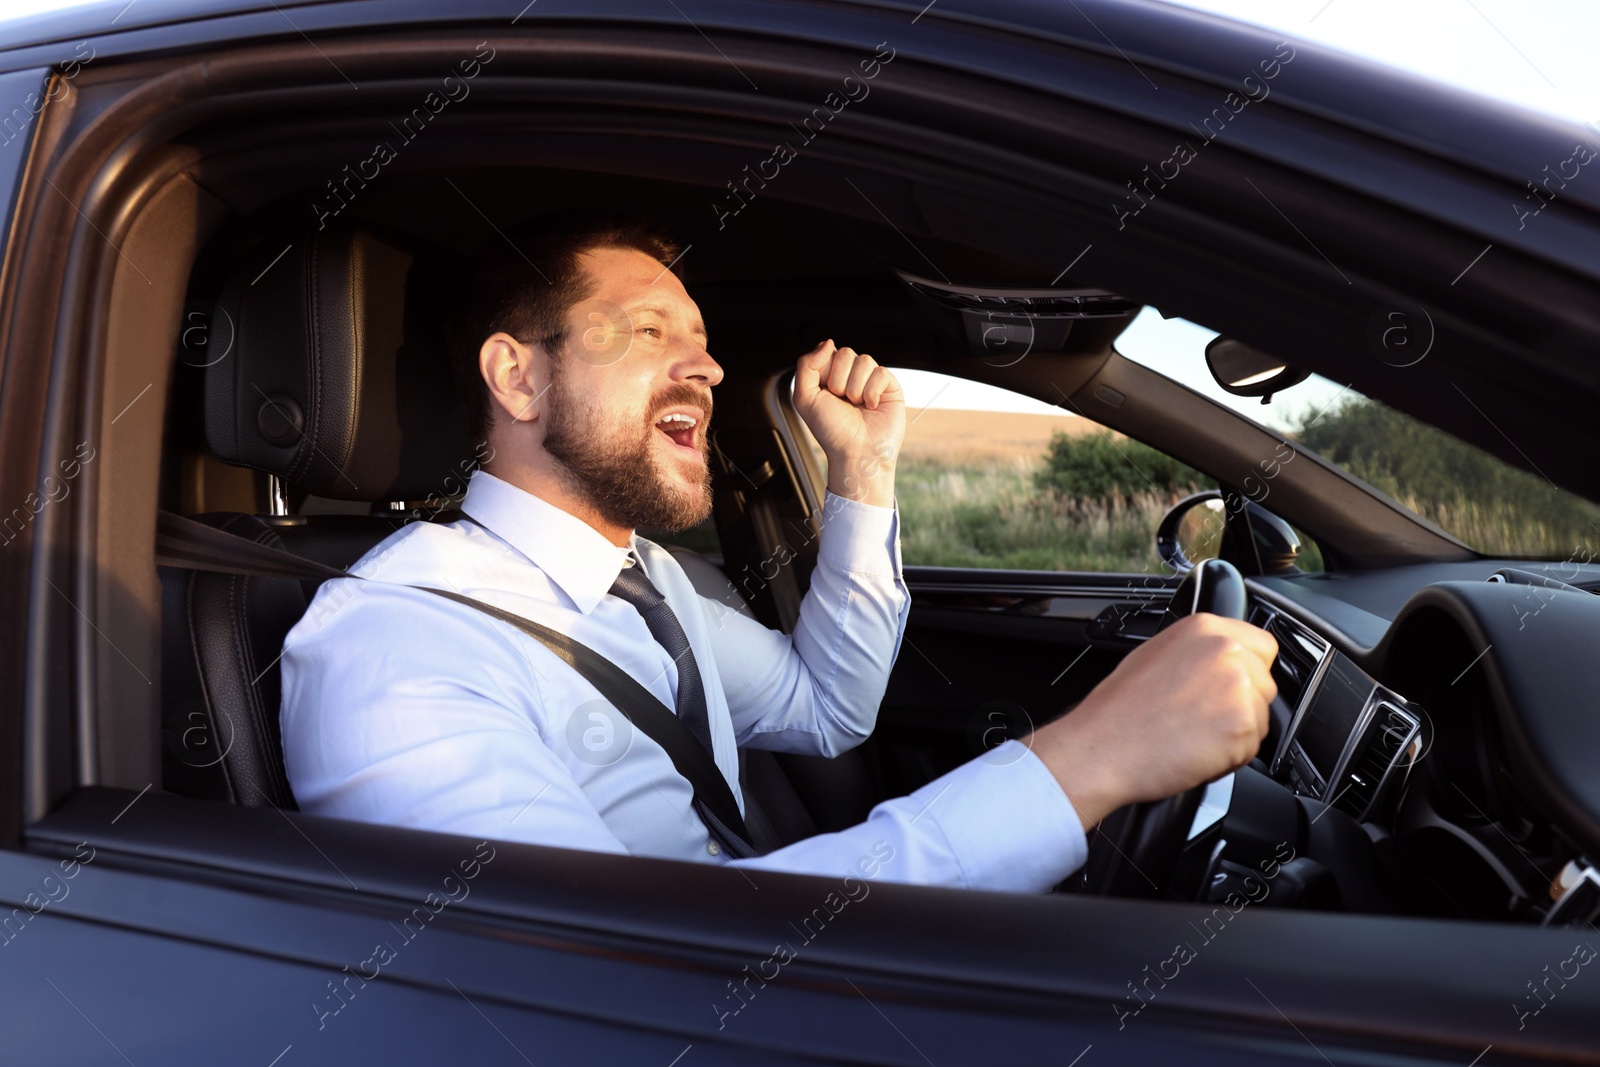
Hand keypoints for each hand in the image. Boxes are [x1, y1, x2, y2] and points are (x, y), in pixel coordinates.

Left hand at [792, 340, 904, 507]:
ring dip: (856, 388)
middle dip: (840, 380)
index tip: (826, 392)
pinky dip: (873, 391)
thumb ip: (806, 366)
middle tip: (842, 401)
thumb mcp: (804, 398)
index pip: (829, 352)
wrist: (856, 453)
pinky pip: (881, 372)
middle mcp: (850, 377)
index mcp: (830, 377)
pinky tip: (872, 406)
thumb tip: (828, 342)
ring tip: (857, 406)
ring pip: (864, 361)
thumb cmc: (831, 431)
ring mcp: (871, 381)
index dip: (825, 371)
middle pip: (846, 353)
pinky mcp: (890, 387)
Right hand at [1026, 613, 1277, 830]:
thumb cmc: (1117, 712)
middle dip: (1242, 705)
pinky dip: (1230, 758)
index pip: (1261, 645)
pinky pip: (1252, 747)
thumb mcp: (1156, 656)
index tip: (1228, 689)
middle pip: (1264, 683)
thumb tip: (1222, 661)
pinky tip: (1195, 752)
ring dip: (1236, 733)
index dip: (1246, 671)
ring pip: (1261, 717)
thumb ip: (1198, 652)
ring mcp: (1237, 686)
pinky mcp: (1242, 725)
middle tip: (1200, 719)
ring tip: (1192, 736)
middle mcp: (1225, 650)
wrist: (1101, 749)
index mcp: (1204, 628)